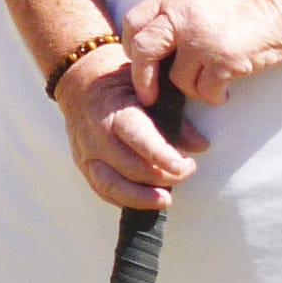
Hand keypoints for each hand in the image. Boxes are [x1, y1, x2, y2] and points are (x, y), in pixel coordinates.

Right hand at [54, 46, 206, 209]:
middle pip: (129, 167)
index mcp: (116, 111)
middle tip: (186, 171)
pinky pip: (102, 190)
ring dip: (141, 197)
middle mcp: (98, 135)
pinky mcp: (84, 165)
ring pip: (112, 185)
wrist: (81, 82)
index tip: (185, 166)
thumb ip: (175, 116)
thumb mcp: (150, 89)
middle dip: (162, 176)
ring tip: (166, 200)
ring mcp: (87, 153)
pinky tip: (145, 200)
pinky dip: (125, 199)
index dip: (163, 156)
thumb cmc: (123, 84)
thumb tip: (200, 145)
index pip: (139, 138)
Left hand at [121, 0, 281, 108]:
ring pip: (178, 80)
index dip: (132, 46)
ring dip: (194, 88)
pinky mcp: (225, 61)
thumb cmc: (244, 6)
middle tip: (149, 95)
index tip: (140, 61)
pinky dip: (215, 96)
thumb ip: (172, 17)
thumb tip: (148, 52)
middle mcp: (183, 17)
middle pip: (143, 51)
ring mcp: (203, 40)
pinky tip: (226, 91)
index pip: (133, 23)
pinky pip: (206, 92)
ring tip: (212, 80)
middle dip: (143, 79)